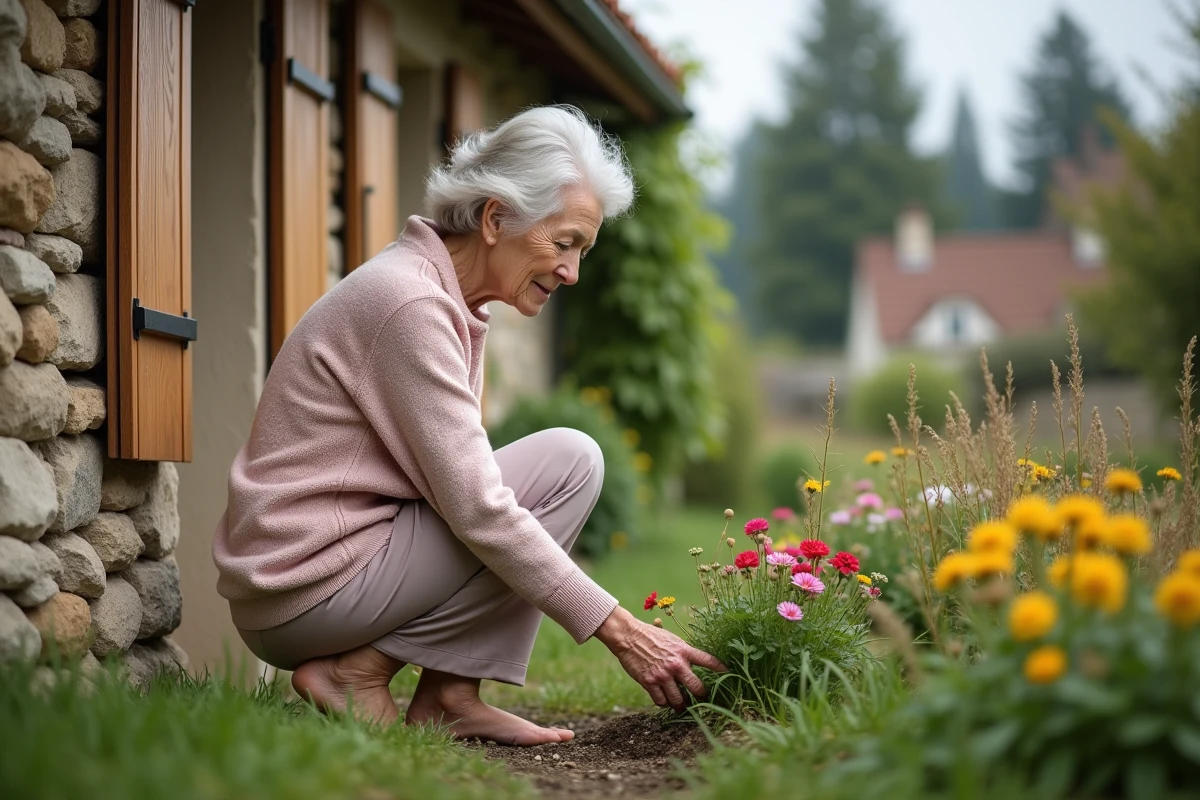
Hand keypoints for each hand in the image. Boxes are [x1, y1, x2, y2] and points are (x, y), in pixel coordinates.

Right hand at [594, 607, 725, 711]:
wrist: (628, 635)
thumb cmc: (650, 635)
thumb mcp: (671, 639)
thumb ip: (682, 651)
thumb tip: (692, 661)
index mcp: (683, 650)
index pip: (708, 660)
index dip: (721, 669)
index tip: (729, 674)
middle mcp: (676, 663)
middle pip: (697, 687)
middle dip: (701, 696)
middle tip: (701, 698)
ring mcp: (663, 674)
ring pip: (679, 699)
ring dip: (681, 704)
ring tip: (681, 704)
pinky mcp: (649, 682)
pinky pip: (661, 700)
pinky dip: (664, 702)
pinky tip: (664, 699)